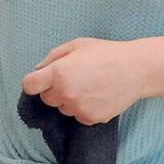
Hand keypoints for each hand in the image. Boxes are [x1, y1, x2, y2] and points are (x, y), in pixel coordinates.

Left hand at [21, 38, 144, 125]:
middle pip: (46, 98)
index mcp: (58, 73)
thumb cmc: (106, 53)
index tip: (40, 80)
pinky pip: (78, 116)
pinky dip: (83, 108)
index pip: (29, 85)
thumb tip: (39, 70)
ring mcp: (77, 108)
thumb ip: (53, 57)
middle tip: (72, 78)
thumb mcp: (77, 45)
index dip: (34, 82)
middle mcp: (65, 93)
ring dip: (69, 100)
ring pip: (63, 108)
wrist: (135, 70)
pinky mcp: (90, 119)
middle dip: (54, 90)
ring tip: (88, 86)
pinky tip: (96, 95)